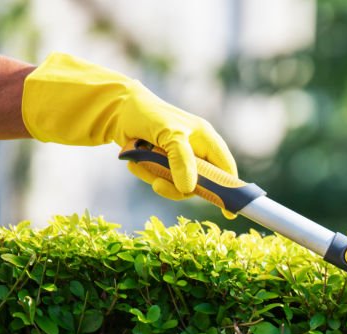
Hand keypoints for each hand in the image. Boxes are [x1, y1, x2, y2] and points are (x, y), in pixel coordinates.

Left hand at [22, 52, 237, 215]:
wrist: (117, 110)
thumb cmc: (148, 115)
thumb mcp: (169, 134)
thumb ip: (182, 160)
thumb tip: (189, 190)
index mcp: (206, 140)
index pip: (225, 169)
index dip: (229, 190)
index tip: (228, 211)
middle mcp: (196, 151)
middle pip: (199, 184)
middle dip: (177, 186)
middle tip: (158, 184)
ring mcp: (179, 160)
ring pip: (177, 186)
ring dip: (156, 178)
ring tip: (140, 163)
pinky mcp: (162, 165)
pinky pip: (161, 181)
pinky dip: (146, 174)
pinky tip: (135, 161)